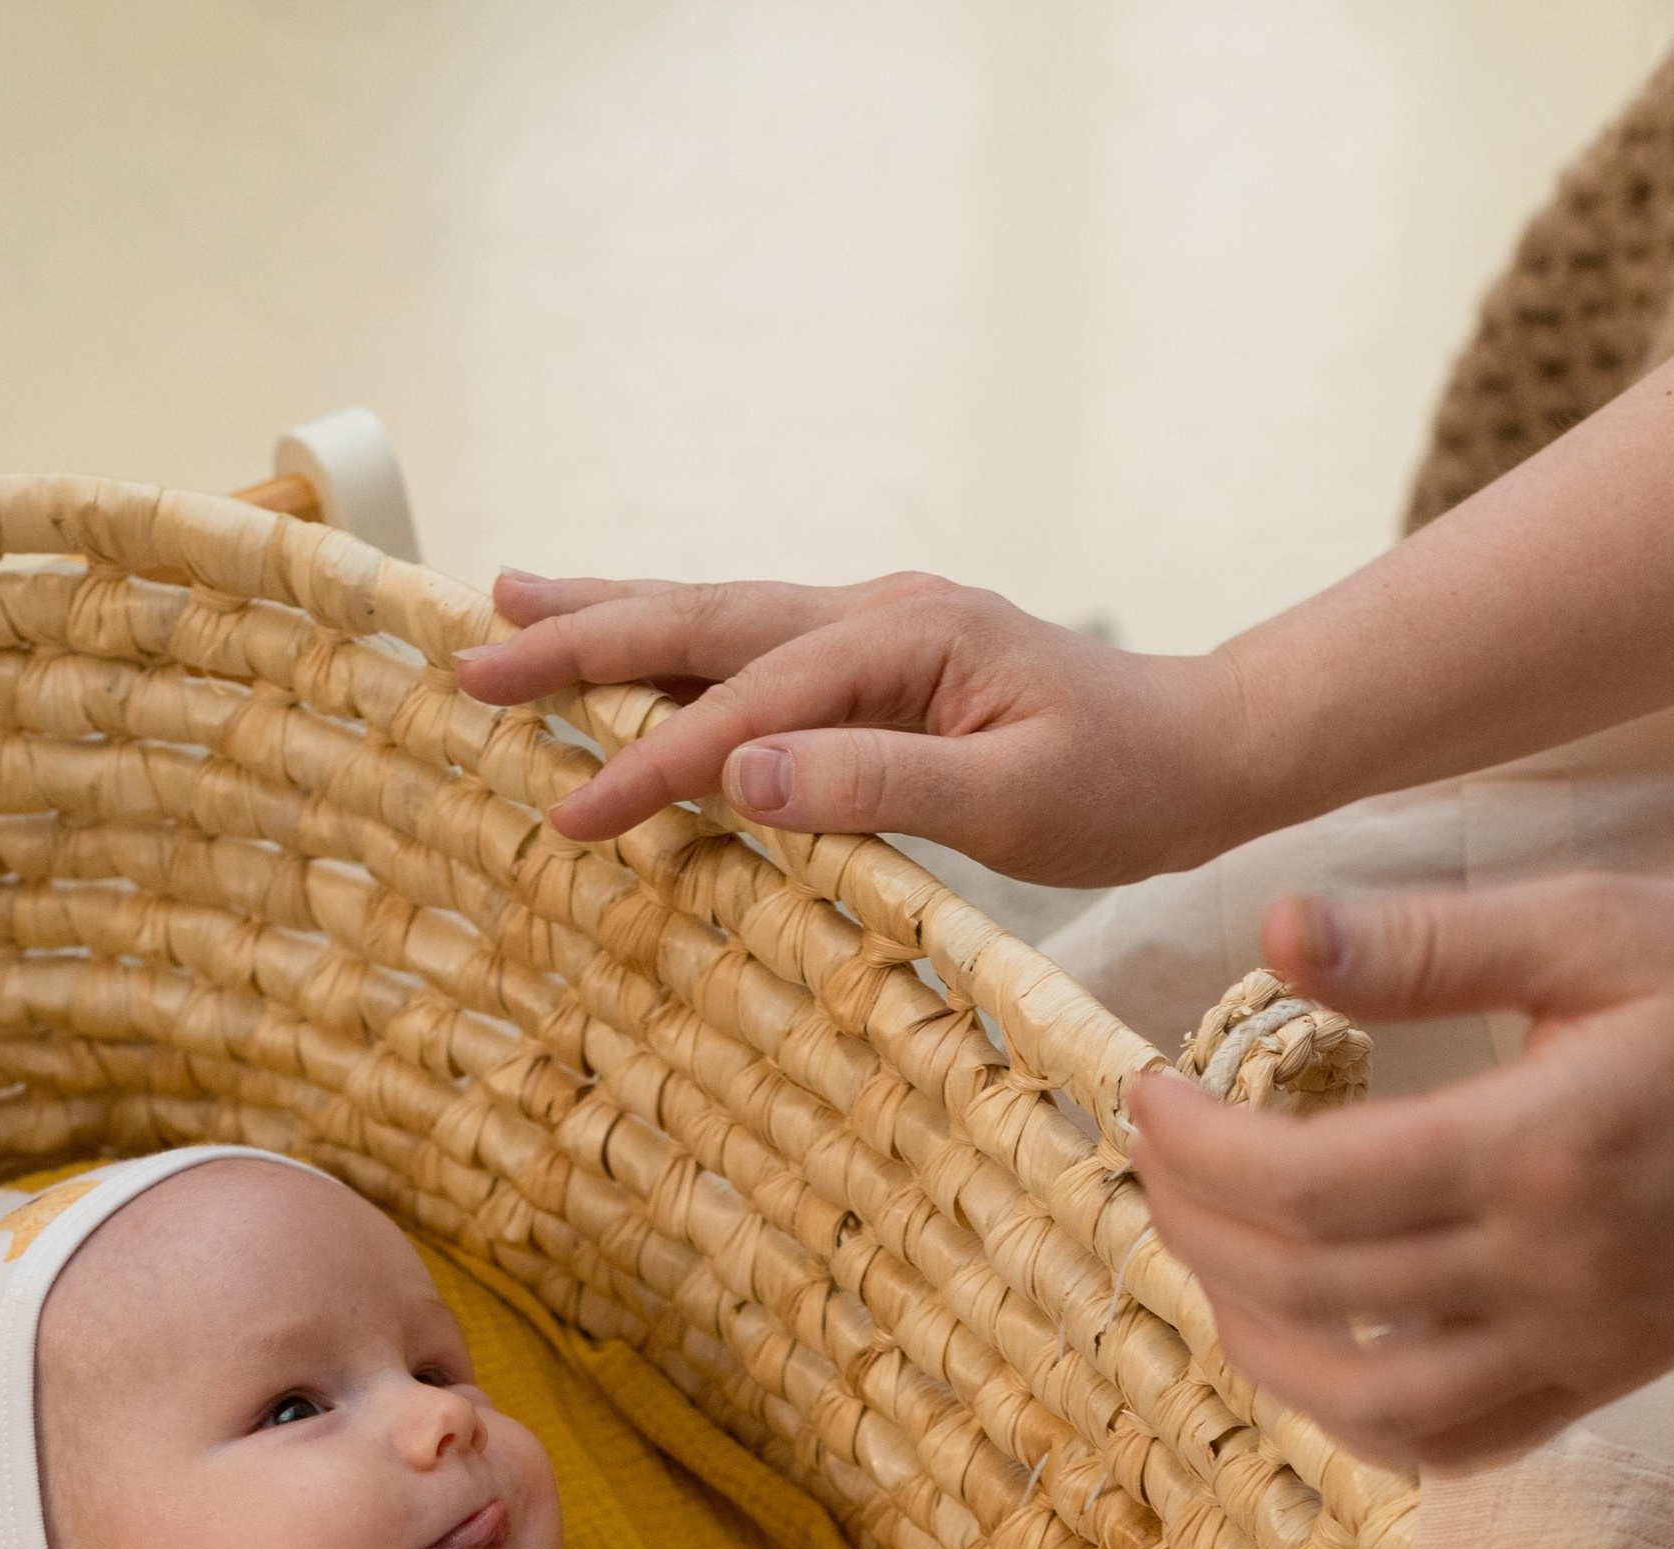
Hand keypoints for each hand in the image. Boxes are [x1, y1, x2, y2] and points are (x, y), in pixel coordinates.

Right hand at [450, 571, 1253, 885]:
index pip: (746, 707)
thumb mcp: (1012, 801)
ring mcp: (873, 626)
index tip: (571, 820)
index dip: (652, 764)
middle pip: (699, 619)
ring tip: (508, 604)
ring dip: (609, 616)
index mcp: (901, 639)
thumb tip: (743, 775)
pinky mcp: (877, 657)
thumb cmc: (1123, 786)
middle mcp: (874, 611)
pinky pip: (748, 645)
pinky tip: (622, 643)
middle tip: (469, 659)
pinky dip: (670, 644)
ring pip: (713, 615)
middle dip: (580, 641)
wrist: (1204, 748)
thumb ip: (874, 784)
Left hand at [1125, 879, 1673, 1472]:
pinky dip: (1355, 1420)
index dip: (1197, 1151)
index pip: (1309, 1185)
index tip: (1148, 1097)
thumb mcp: (1602, 923)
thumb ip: (1427, 940)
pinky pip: (1452, 1447)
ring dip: (1255, 1343)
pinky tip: (1310, 1354)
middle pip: (1311, 1293)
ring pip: (1363, 1403)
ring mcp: (1574, 1344)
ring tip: (1207, 1259)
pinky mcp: (1600, 1381)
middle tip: (1157, 1160)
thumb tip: (1271, 934)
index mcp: (1540, 1148)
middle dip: (1196, 1227)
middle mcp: (1548, 1270)